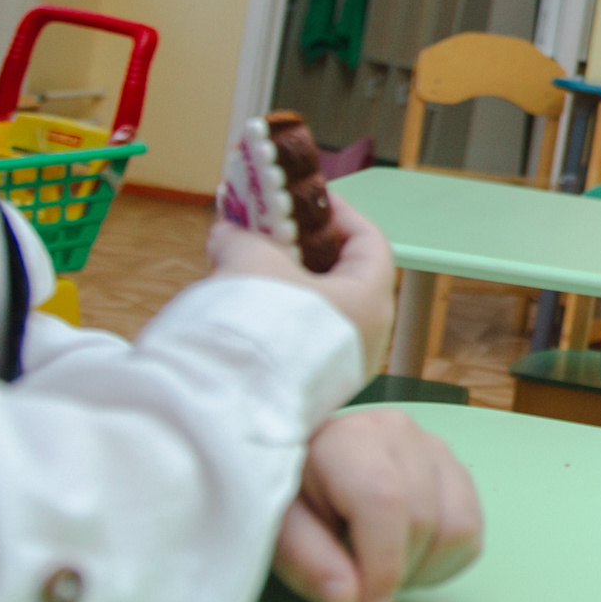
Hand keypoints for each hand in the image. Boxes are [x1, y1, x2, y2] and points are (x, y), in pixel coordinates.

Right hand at [210, 192, 394, 375]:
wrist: (231, 402)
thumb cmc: (259, 321)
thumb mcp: (252, 260)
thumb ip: (244, 238)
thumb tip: (229, 233)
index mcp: (371, 300)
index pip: (371, 242)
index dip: (341, 214)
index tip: (308, 199)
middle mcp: (367, 337)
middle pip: (346, 278)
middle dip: (306, 250)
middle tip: (273, 231)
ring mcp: (340, 368)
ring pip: (320, 311)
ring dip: (288, 285)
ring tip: (251, 263)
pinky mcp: (311, 389)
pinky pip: (303, 340)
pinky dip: (280, 316)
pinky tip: (247, 304)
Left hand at [274, 410, 482, 601]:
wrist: (312, 465)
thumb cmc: (292, 497)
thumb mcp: (278, 531)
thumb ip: (307, 563)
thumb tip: (349, 600)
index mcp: (350, 440)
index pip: (385, 501)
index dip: (384, 563)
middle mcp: (402, 433)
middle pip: (423, 519)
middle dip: (397, 571)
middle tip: (363, 583)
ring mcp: (437, 450)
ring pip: (459, 526)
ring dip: (425, 567)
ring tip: (385, 568)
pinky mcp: (458, 472)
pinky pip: (473, 531)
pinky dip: (445, 561)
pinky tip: (409, 558)